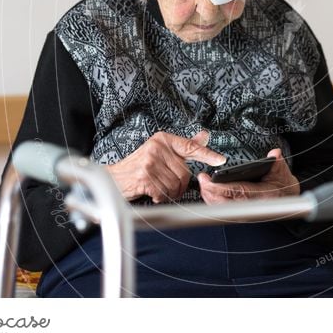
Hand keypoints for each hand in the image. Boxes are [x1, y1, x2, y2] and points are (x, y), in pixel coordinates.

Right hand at [105, 131, 225, 202]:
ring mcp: (150, 162)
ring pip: (175, 185)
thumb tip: (204, 136)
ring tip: (157, 188)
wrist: (112, 179)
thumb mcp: (159, 151)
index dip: (208, 154)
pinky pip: (163, 192)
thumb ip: (183, 146)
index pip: (190, 146)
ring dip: (169, 193)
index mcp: (163, 139)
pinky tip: (151, 192)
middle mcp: (156, 148)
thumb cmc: (136, 166)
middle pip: (184, 173)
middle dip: (179, 185)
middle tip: (166, 185)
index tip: (221, 160)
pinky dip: (159, 197)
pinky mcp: (144, 177)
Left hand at [197, 148, 300, 203]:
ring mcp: (245, 212)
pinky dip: (213, 201)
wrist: (287, 200)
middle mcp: (251, 206)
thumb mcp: (282, 171)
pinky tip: (208, 193)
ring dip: (210, 197)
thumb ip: (277, 162)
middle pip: (224, 203)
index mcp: (261, 195)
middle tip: (202, 179)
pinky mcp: (240, 213)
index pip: (238, 192)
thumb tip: (275, 154)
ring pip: (222, 208)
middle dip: (210, 192)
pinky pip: (223, 209)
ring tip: (203, 184)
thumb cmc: (283, 186)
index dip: (221, 188)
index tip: (209, 181)